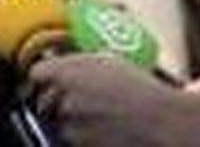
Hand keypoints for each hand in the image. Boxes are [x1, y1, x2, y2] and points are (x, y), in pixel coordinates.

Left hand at [27, 54, 199, 146]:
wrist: (163, 122)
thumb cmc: (142, 90)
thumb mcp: (108, 61)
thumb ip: (78, 62)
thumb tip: (60, 62)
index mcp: (66, 71)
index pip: (35, 74)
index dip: (42, 79)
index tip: (45, 83)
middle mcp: (62, 97)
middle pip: (43, 101)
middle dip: (55, 102)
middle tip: (80, 102)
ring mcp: (69, 124)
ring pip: (59, 123)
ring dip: (71, 121)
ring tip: (100, 117)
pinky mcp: (78, 145)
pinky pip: (71, 140)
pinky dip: (83, 137)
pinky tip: (104, 130)